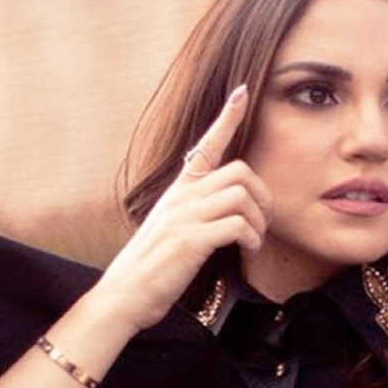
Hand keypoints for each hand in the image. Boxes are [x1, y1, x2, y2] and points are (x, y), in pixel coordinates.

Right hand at [90, 84, 272, 332]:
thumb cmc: (153, 264)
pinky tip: (247, 250)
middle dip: (263, 195)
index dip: (227, 118)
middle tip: (263, 220)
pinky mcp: (190, 240)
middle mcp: (182, 197)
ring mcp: (185, 217)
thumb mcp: (171, 226)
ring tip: (253, 241)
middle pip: (239, 171)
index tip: (242, 92)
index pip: (205, 145)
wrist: (124, 295)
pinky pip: (237, 225)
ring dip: (259, 221)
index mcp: (179, 191)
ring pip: (241, 195)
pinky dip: (251, 238)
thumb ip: (195, 209)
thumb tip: (227, 205)